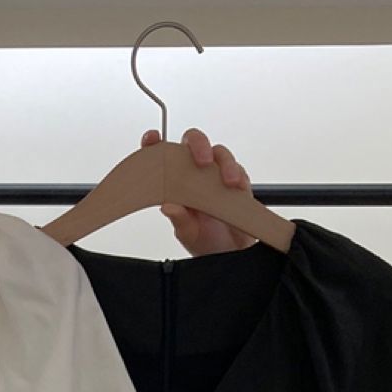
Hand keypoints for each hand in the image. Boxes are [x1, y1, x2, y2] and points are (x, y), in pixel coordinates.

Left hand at [142, 127, 256, 257]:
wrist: (231, 253)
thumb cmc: (205, 240)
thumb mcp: (188, 233)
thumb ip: (179, 219)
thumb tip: (168, 206)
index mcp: (176, 182)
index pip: (163, 156)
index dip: (155, 144)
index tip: (152, 139)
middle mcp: (195, 173)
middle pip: (194, 144)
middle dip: (198, 145)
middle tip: (202, 160)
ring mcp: (216, 175)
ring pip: (219, 153)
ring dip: (225, 164)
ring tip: (228, 182)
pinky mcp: (237, 181)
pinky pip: (239, 170)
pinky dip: (239, 175)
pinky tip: (237, 187)